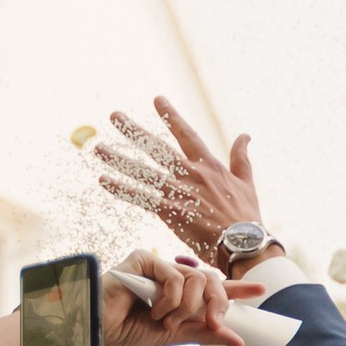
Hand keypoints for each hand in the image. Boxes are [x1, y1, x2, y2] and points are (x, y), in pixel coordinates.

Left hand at [95, 97, 270, 266]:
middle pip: (157, 148)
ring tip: (99, 149)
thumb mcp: (247, 183)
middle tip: (114, 116)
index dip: (171, 116)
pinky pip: (141, 197)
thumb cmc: (247, 218)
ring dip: (119, 159)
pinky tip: (104, 180)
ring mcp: (179, 192)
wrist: (244, 245)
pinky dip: (122, 189)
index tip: (157, 100)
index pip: (187, 134)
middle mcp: (191, 174)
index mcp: (209, 166)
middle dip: (134, 131)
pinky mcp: (171, 212)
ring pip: (144, 171)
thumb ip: (242, 158)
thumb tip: (245, 136)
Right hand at [102, 250, 255, 345]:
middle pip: (211, 280)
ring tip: (164, 322)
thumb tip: (238, 338)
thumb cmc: (128, 332)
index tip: (262, 289)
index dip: (237, 288)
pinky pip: (174, 276)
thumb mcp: (174, 335)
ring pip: (196, 278)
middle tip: (212, 321)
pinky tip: (154, 310)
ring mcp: (157, 267)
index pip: (213, 287)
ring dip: (186, 307)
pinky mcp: (142, 259)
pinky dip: (170, 298)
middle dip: (217, 303)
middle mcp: (170, 278)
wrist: (99, 331)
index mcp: (179, 294)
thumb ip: (204, 333)